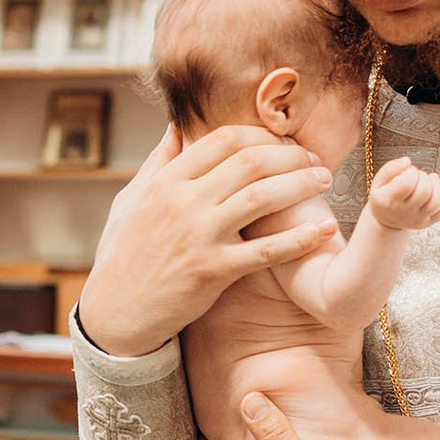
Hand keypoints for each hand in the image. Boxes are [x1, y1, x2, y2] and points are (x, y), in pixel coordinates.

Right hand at [76, 126, 336, 356]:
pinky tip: (325, 230)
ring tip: (324, 180)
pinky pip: (266, 251)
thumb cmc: (123, 255)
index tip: (281, 142)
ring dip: (301, 184)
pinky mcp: (213, 271)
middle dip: (289, 155)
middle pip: (250, 161)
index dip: (260, 134)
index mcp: (166, 181)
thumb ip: (158, 163)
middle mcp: (183, 202)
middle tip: (314, 159)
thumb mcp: (129, 201)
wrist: (115, 312)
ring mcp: (199, 236)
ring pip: (262, 197)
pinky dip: (299, 238)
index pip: (223, 140)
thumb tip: (176, 126)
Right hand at [363, 157, 439, 230]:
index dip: (411, 172)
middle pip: (424, 192)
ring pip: (437, 201)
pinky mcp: (429, 221)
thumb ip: (390, 168)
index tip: (408, 172)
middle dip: (424, 177)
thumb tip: (407, 161)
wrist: (387, 220)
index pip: (407, 184)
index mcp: (388, 201)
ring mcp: (418, 219)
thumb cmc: (384, 197)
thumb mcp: (379, 181)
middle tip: (417, 176)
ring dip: (438, 184)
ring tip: (431, 179)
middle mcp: (404, 212)